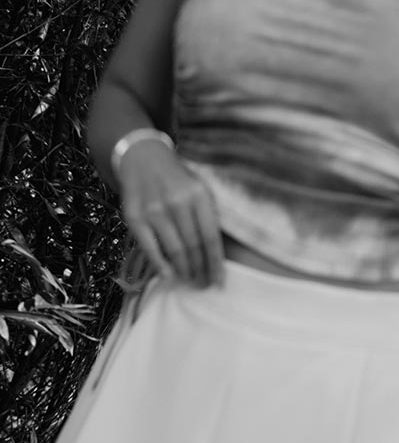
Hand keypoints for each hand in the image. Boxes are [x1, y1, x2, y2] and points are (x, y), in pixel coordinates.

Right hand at [117, 139, 224, 287]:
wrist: (143, 158)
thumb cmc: (178, 179)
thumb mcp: (200, 189)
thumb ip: (208, 216)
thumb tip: (216, 254)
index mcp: (199, 195)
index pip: (211, 237)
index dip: (216, 264)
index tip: (219, 282)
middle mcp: (177, 202)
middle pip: (194, 246)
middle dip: (201, 270)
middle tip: (204, 284)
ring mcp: (154, 210)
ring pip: (174, 250)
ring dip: (184, 270)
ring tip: (190, 280)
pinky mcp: (135, 217)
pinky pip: (150, 248)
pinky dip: (161, 265)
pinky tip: (169, 276)